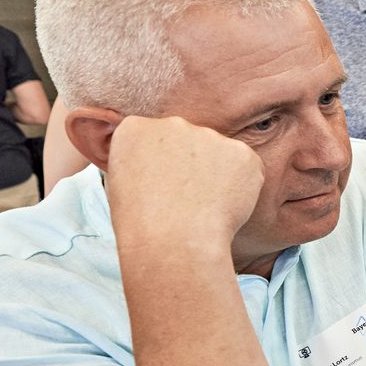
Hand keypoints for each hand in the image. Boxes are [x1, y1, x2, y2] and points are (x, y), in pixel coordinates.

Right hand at [105, 115, 263, 250]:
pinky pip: (246, 168)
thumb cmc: (141, 225)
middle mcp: (172, 123)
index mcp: (136, 129)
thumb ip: (140, 164)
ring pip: (218, 154)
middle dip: (191, 166)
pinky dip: (242, 186)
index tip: (160, 188)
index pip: (152, 139)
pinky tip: (224, 207)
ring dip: (217, 175)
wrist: (173, 242)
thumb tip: (159, 164)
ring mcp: (210, 135)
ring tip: (203, 207)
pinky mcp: (241, 152)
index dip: (161, 167)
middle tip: (187, 200)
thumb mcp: (120, 186)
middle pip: (188, 142)